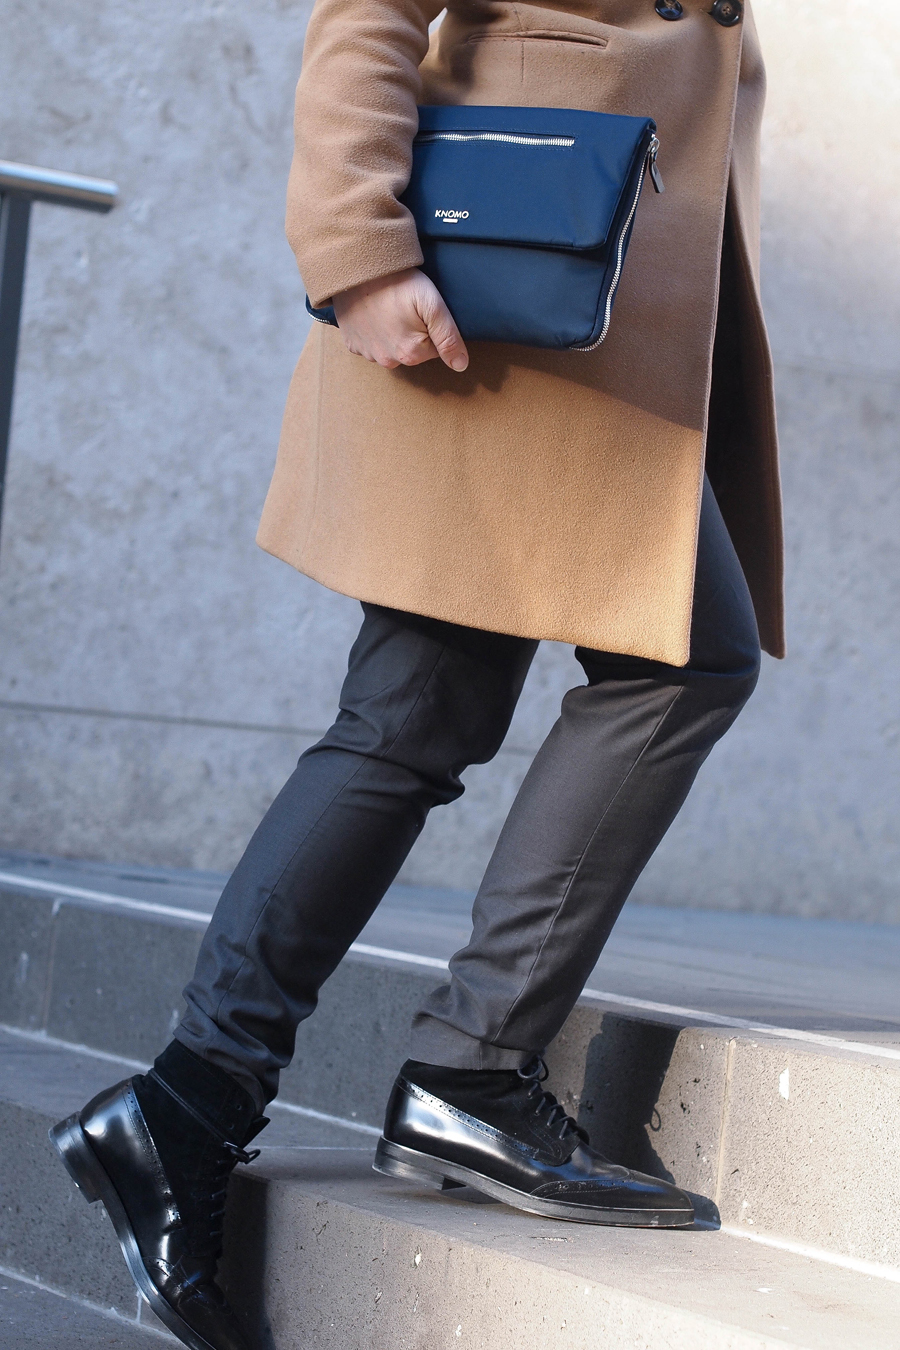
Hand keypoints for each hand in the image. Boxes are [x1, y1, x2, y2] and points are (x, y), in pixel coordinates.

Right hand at [331, 268, 468, 371]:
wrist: (358, 267)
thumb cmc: (397, 282)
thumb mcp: (431, 304)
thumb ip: (448, 337)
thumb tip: (460, 365)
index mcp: (411, 354)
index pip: (434, 349)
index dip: (431, 327)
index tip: (422, 310)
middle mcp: (388, 361)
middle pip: (412, 351)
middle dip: (412, 332)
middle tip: (404, 306)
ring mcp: (367, 354)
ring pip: (390, 348)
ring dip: (392, 332)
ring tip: (388, 308)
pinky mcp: (351, 344)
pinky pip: (369, 343)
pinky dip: (373, 331)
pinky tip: (373, 313)